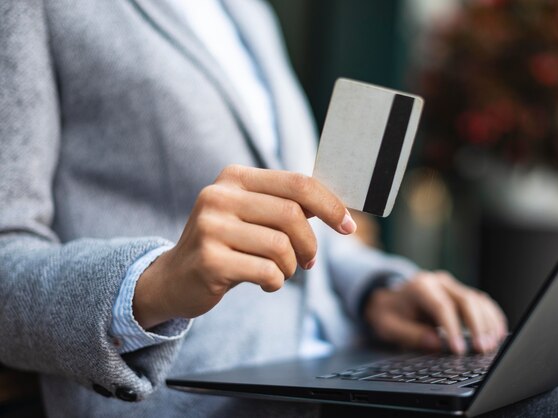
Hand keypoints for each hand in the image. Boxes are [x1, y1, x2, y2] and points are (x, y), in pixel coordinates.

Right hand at [133, 165, 356, 328]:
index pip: (297, 183)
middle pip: (292, 214)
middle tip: (309, 261)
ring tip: (281, 271)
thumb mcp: (252, 216)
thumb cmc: (227, 245)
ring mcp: (210, 227)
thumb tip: (337, 208)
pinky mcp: (209, 259)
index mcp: (234, 178)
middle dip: (310, 244)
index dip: (329, 205)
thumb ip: (286, 206)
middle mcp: (219, 196)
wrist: (174, 278)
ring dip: (291, 266)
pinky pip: (266, 271)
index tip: (347, 226)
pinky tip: (266, 282)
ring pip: (281, 246)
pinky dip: (276, 282)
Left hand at [364, 271, 506, 353]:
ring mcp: (452, 286)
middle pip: (465, 300)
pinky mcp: (461, 292)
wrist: (389, 299)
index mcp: (419, 286)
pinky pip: (482, 302)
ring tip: (490, 346)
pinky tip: (497, 333)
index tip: (459, 349)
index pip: (441, 306)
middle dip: (476, 326)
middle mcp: (439, 282)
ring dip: (488, 323)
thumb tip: (437, 343)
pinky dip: (492, 317)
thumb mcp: (388, 325)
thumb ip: (410, 334)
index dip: (453, 328)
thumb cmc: (389, 313)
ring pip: (478, 300)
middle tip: (480, 349)